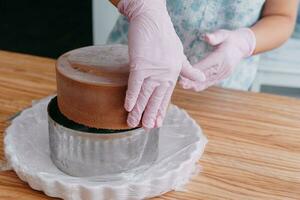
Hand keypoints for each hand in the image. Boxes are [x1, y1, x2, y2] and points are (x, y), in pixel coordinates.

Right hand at [118, 0, 204, 127]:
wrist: (153, 21)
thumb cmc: (165, 36)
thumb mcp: (180, 54)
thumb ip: (188, 68)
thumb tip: (201, 78)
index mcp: (173, 74)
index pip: (166, 97)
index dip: (161, 111)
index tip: (158, 123)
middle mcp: (164, 75)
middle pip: (156, 99)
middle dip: (150, 115)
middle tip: (146, 128)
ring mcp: (152, 71)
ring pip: (145, 95)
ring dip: (138, 110)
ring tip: (133, 123)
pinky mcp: (139, 65)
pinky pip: (134, 84)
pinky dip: (131, 96)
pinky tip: (128, 106)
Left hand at [179, 28, 255, 90]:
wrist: (242, 46)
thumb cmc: (229, 38)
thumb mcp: (223, 34)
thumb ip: (215, 37)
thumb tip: (206, 36)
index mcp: (222, 57)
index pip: (206, 65)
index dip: (195, 69)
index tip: (184, 72)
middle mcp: (224, 67)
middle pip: (206, 76)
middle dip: (192, 80)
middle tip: (180, 83)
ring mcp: (224, 74)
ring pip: (207, 81)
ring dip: (195, 84)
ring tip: (183, 85)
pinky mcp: (222, 77)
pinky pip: (210, 83)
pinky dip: (201, 85)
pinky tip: (191, 86)